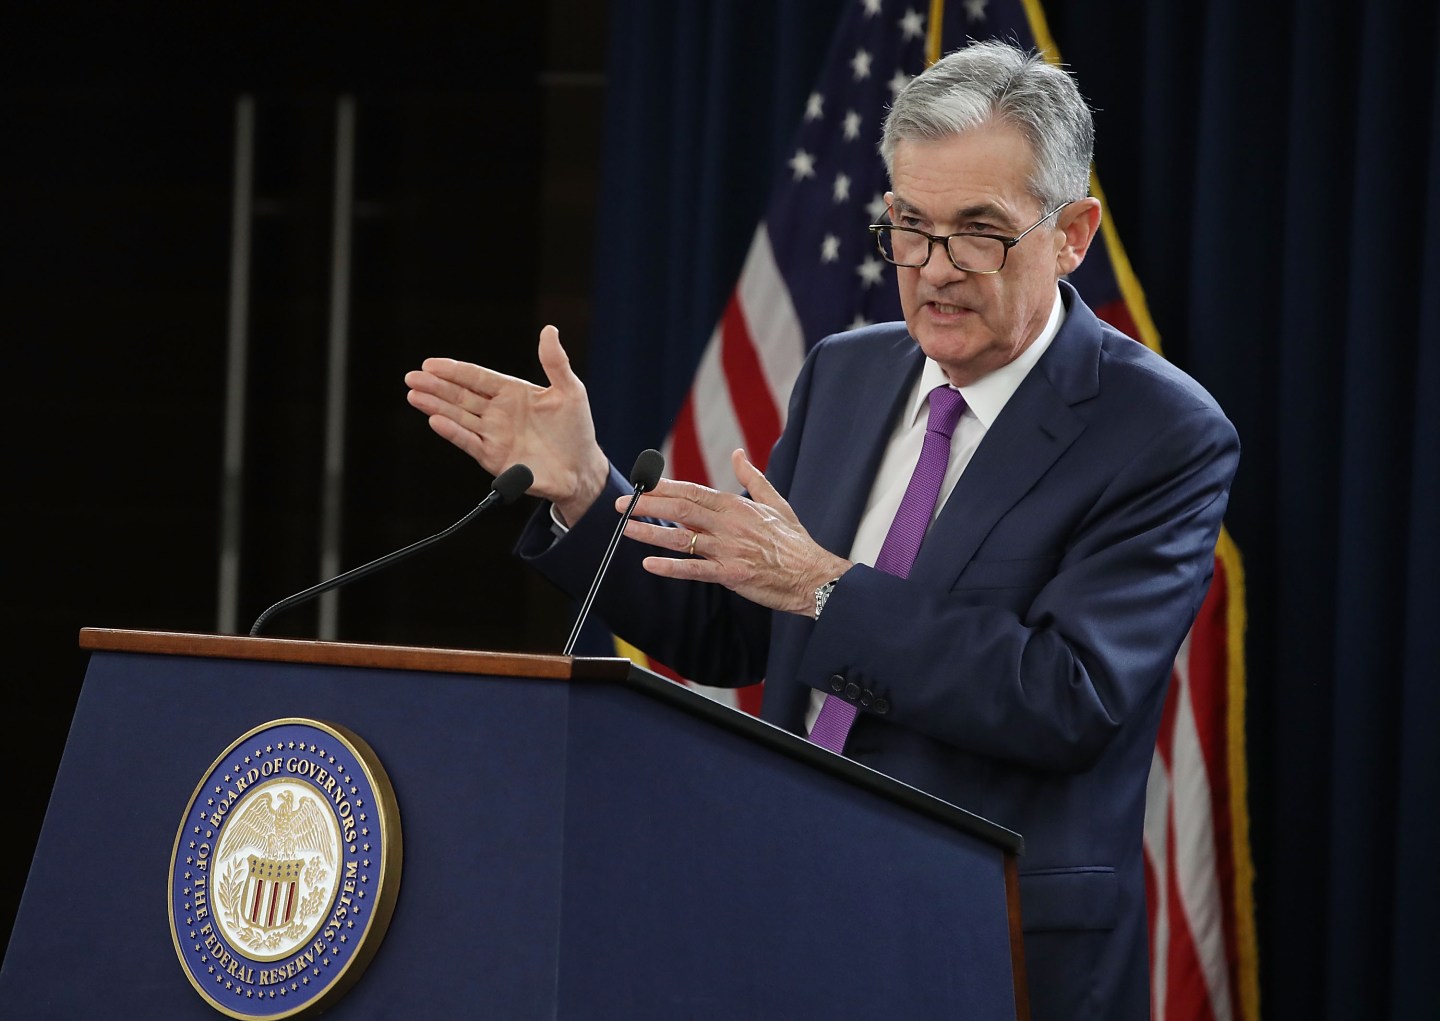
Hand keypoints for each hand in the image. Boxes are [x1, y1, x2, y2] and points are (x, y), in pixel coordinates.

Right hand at [405, 326, 609, 523]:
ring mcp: (494, 435)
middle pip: (461, 396)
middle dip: (436, 386)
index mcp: (512, 393)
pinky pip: (469, 442)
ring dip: (436, 406)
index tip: (431, 363)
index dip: (454, 370)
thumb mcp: (570, 391)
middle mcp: (498, 413)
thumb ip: (555, 362)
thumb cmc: (576, 429)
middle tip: (412, 377)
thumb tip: (549, 330)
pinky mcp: (494, 457)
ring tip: (414, 395)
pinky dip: (453, 432)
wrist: (582, 469)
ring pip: (459, 417)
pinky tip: (436, 421)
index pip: (477, 377)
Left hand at [621, 449, 851, 615]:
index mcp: (737, 506)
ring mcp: (728, 549)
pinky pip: (695, 569)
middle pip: (680, 510)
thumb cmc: (794, 541)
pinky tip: (649, 564)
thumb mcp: (775, 502)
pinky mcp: (731, 574)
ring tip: (625, 528)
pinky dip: (671, 567)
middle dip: (648, 505)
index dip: (664, 487)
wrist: (813, 575)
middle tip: (622, 504)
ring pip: (681, 538)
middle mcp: (729, 524)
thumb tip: (738, 454)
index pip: (693, 491)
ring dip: (650, 533)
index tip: (642, 483)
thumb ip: (753, 478)